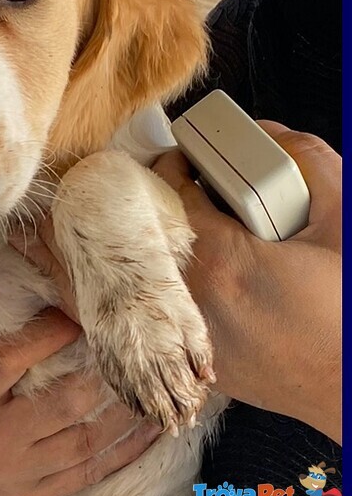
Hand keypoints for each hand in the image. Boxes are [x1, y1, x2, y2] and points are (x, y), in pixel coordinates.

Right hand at [0, 308, 159, 495]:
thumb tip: (43, 292)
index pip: (11, 358)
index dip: (47, 334)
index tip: (72, 316)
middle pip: (62, 403)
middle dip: (100, 376)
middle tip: (124, 353)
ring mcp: (14, 473)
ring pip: (85, 441)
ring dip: (123, 414)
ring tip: (147, 390)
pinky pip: (89, 473)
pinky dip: (124, 451)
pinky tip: (148, 430)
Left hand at [153, 121, 340, 443]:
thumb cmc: (348, 312)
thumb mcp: (340, 225)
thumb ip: (308, 165)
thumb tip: (273, 134)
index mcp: (222, 258)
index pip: (169, 191)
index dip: (174, 166)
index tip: (186, 159)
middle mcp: (196, 298)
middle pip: (161, 230)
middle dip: (174, 205)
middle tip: (202, 197)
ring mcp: (196, 334)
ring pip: (165, 272)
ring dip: (179, 248)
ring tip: (214, 239)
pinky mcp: (205, 361)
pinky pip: (178, 311)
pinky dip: (187, 289)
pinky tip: (220, 282)